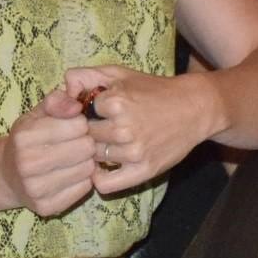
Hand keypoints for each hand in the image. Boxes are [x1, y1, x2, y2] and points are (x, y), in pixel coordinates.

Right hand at [0, 87, 100, 216]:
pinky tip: (70, 175)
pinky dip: (82, 180)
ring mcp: (36, 189)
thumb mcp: (36, 114)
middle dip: (86, 142)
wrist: (6, 175)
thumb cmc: (27, 140)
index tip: (72, 127)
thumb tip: (76, 106)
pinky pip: (84, 189)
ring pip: (87, 169)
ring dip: (86, 162)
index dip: (80, 124)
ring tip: (73, 159)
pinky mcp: (47, 207)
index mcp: (24, 136)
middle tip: (76, 144)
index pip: (78, 125)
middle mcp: (28, 164)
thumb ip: (56, 102)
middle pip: (86, 148)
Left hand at [71, 65, 225, 191]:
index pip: (78, 115)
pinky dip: (100, 178)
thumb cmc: (154, 90)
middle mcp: (123, 128)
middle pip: (85, 138)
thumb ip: (84, 76)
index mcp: (115, 102)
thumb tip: (62, 91)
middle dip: (90, 134)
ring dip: (97, 153)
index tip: (94, 113)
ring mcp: (134, 152)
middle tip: (102, 130)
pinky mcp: (144, 170)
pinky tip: (107, 167)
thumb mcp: (119, 74)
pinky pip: (106, 184)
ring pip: (94, 158)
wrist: (195, 108)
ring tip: (110, 144)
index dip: (84, 114)